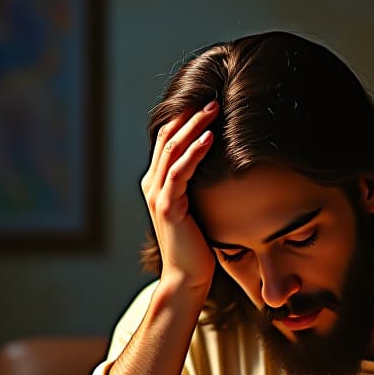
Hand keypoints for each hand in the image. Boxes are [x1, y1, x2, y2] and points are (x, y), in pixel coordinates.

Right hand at [140, 101, 219, 290]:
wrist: (186, 276)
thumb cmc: (197, 247)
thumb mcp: (198, 209)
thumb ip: (199, 188)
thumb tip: (221, 168)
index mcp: (158, 183)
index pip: (168, 140)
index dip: (185, 118)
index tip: (207, 102)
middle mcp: (152, 185)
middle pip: (168, 137)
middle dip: (190, 115)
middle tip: (213, 97)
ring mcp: (157, 194)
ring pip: (173, 149)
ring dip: (194, 126)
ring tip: (214, 109)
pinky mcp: (168, 206)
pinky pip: (180, 171)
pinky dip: (194, 152)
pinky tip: (209, 139)